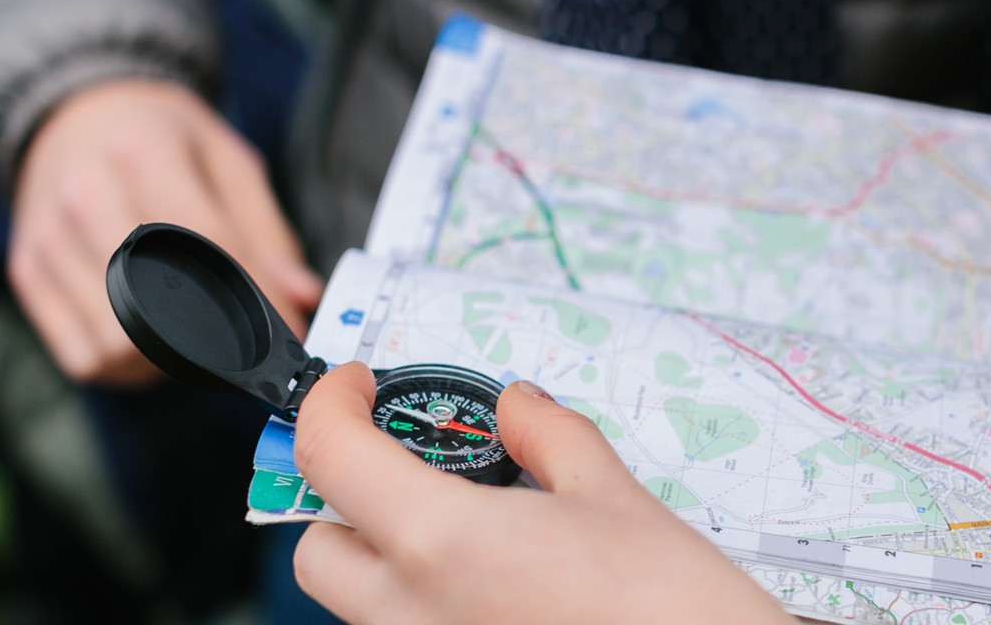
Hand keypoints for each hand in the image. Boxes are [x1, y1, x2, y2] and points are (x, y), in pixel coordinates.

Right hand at [10, 78, 321, 385]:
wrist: (77, 109)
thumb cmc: (165, 139)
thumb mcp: (229, 162)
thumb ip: (269, 233)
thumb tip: (302, 298)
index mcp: (145, 153)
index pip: (210, 245)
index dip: (258, 299)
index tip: (290, 333)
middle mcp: (85, 196)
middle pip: (156, 308)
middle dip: (211, 339)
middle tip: (239, 338)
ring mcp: (48, 238)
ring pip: (117, 345)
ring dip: (167, 360)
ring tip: (192, 334)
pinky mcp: (28, 272)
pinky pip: (83, 358)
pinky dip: (124, 365)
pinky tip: (148, 338)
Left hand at [292, 364, 792, 624]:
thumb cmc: (671, 609)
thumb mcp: (614, 496)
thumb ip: (548, 438)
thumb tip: (517, 408)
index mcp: (441, 544)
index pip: (329, 457)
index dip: (330, 404)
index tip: (358, 388)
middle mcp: (412, 614)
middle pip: (319, 548)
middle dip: (348, 496)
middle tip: (410, 462)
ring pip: (360, 603)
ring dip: (388, 554)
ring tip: (470, 528)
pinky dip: (429, 600)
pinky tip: (497, 583)